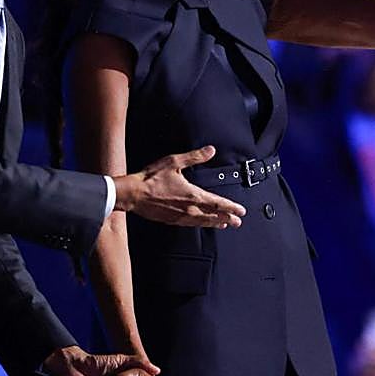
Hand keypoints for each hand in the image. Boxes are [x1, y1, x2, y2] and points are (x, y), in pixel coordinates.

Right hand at [114, 145, 246, 228]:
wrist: (133, 194)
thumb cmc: (151, 178)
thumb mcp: (174, 162)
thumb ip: (194, 157)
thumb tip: (210, 150)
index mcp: (192, 195)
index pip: (218, 203)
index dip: (231, 207)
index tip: (241, 211)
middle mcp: (189, 209)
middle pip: (213, 215)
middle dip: (228, 218)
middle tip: (238, 222)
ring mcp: (181, 217)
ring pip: (203, 222)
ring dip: (216, 223)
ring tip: (225, 225)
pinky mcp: (172, 220)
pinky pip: (192, 225)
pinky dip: (201, 224)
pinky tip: (202, 224)